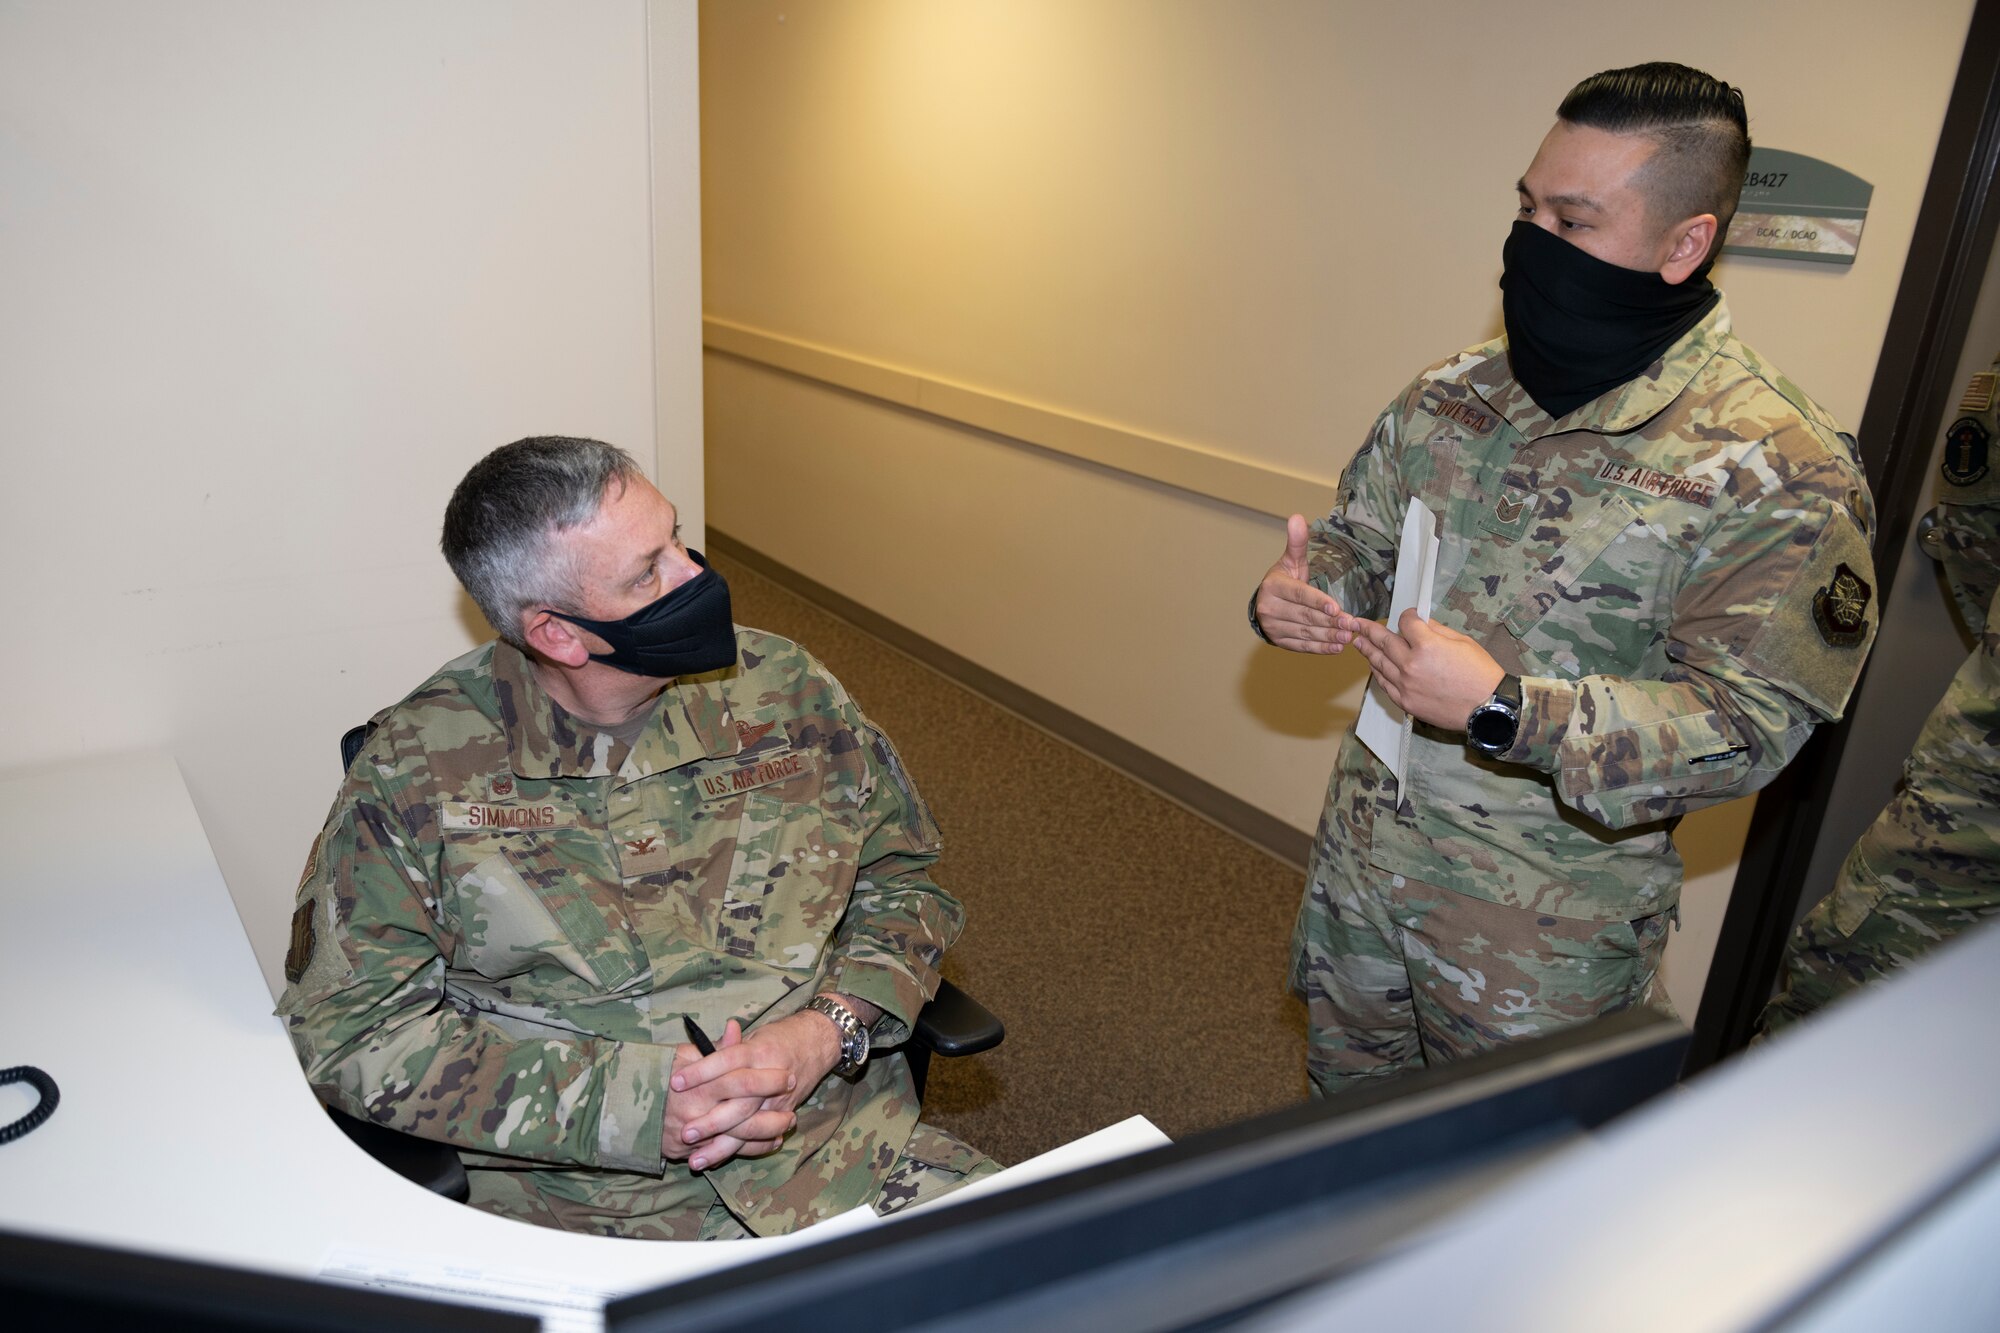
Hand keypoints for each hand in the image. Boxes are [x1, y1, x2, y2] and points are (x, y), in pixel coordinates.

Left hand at [667, 1010, 847, 1168]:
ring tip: (695, 1162)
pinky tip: (718, 1162)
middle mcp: (770, 1077)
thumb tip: (692, 1049)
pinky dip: (740, 1152)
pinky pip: (761, 1139)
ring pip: (749, 1129)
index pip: (727, 1060)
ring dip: (721, 1147)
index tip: (675, 1083)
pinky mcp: (783, 1115)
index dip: (701, 1071)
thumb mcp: (752, 1036)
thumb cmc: (777, 1039)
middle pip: (739, 1103)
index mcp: (758, 1053)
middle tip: (684, 1133)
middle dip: (711, 1122)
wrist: (816, 1044)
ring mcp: (778, 1101)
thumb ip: (725, 1046)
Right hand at [1255, 515, 1356, 653]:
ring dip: (1328, 636)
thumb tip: (1297, 517)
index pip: (1299, 595)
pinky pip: (1302, 646)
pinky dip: (1321, 648)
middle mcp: (1269, 608)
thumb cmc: (1284, 580)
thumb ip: (1297, 542)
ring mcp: (1273, 627)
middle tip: (1351, 624)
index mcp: (1273, 587)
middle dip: (1330, 621)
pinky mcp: (1279, 641)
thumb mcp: (1291, 560)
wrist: (1266, 603)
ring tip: (1348, 636)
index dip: (1318, 602)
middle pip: (1305, 615)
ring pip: (1306, 632)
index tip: (1337, 608)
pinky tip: (1337, 647)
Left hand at [1347, 610, 1505, 730]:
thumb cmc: (1479, 674)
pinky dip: (1377, 672)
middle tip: (1358, 624)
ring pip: (1379, 663)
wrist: (1486, 708)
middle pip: (1384, 642)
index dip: (1406, 616)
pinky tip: (1373, 665)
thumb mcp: (1462, 642)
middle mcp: (1410, 664)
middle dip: (1370, 630)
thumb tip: (1420, 622)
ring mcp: (1405, 684)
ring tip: (1358, 642)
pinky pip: (1384, 684)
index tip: (1408, 616)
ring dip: (1367, 650)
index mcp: (1427, 645)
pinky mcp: (1405, 701)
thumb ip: (1436, 630)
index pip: (1406, 623)